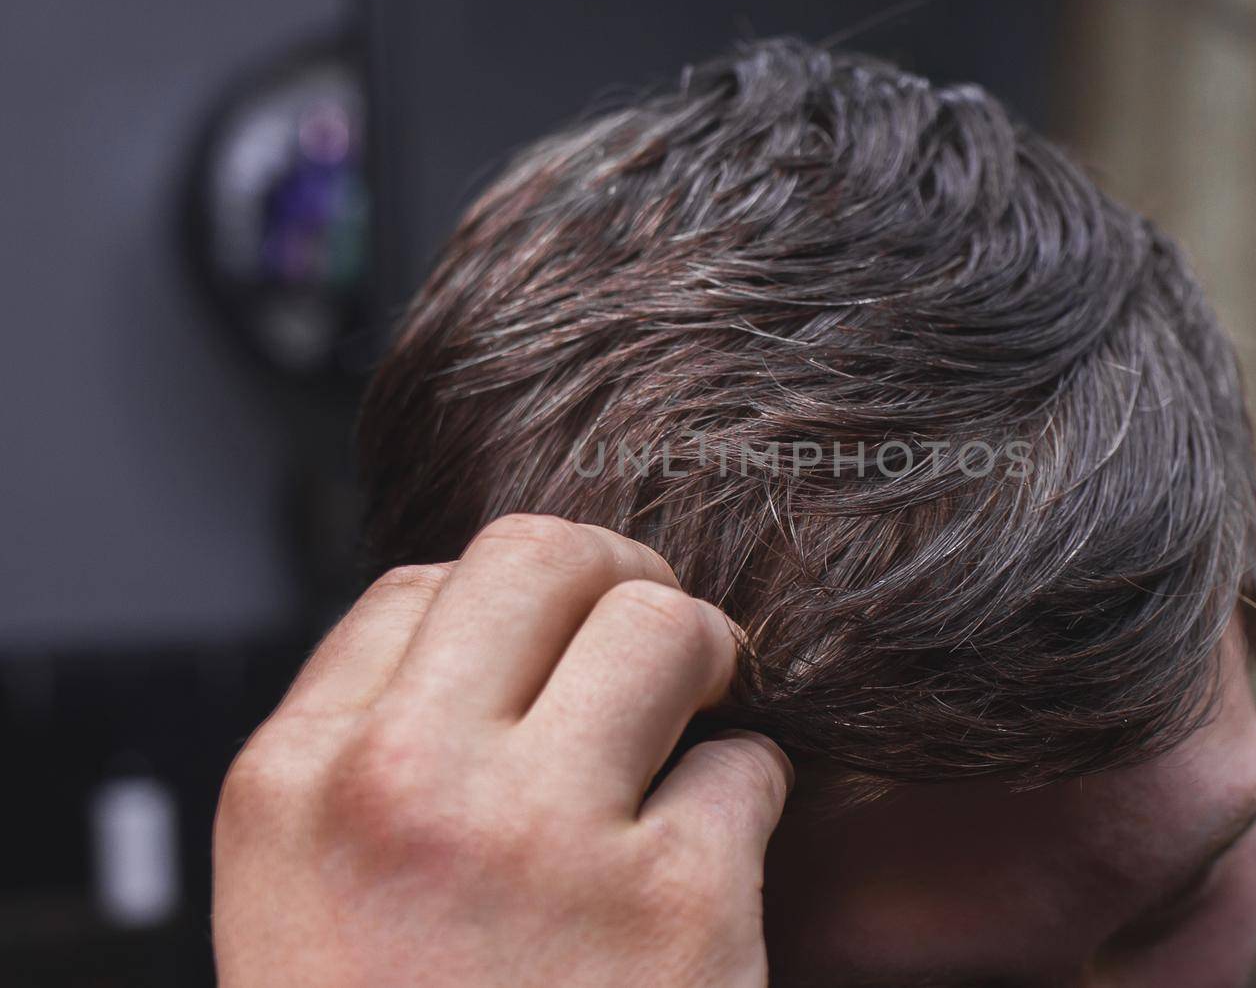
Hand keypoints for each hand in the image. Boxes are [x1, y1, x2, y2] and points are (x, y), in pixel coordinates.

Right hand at [213, 515, 791, 985]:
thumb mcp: (310, 902)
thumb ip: (375, 762)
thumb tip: (499, 637)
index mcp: (293, 787)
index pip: (417, 587)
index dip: (506, 607)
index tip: (552, 644)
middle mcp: (406, 791)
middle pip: (543, 557)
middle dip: (618, 581)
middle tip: (656, 637)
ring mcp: (543, 842)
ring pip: (664, 627)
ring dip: (703, 668)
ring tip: (700, 725)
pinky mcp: (678, 907)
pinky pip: (753, 768)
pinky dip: (752, 803)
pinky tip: (714, 866)